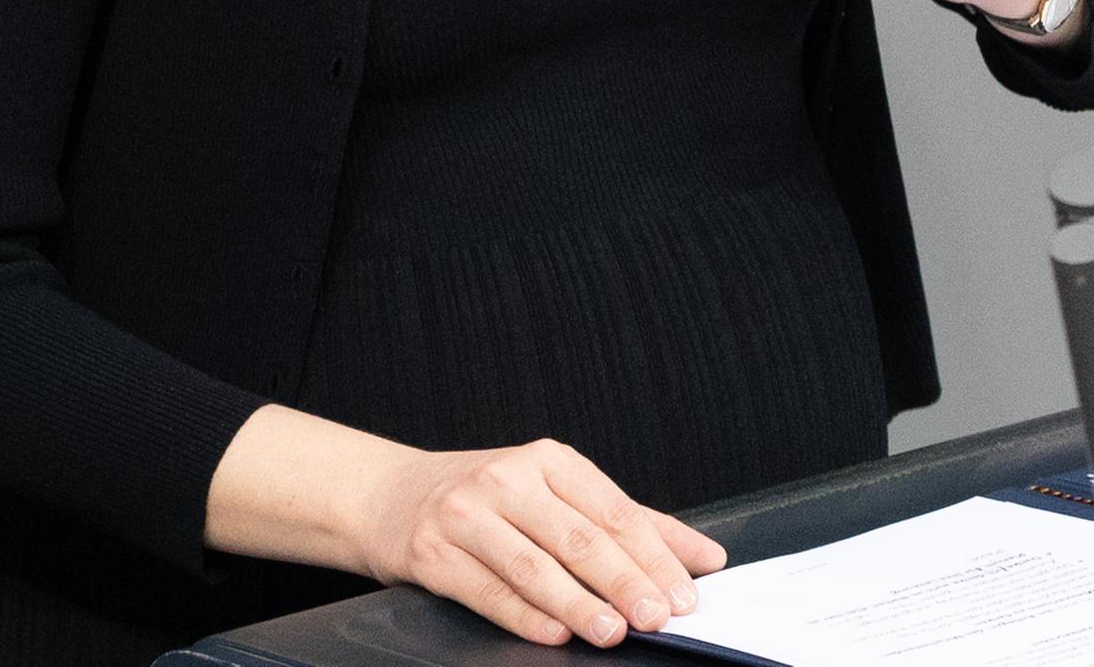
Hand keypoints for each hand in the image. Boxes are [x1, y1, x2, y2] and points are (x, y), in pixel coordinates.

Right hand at [356, 437, 727, 647]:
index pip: (612, 509)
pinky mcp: (433, 553)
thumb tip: (702, 556)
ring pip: (533, 565)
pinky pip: (486, 590)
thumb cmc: (487, 497)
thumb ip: (629, 523)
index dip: (653, 553)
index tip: (684, 592)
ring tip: (612, 630)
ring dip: (578, 603)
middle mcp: (508, 478)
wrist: (390, 495)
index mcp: (547, 460)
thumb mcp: (555, 493)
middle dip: (624, 580)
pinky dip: (524, 615)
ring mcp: (467, 513)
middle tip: (657, 616)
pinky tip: (554, 633)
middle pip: (577, 536)